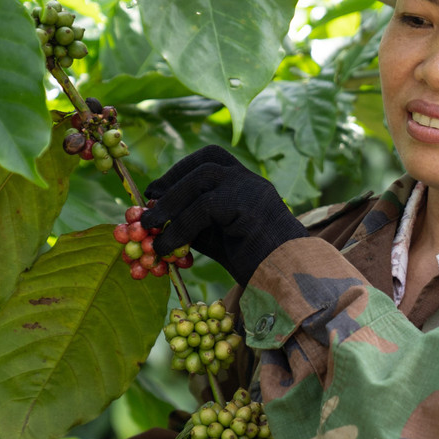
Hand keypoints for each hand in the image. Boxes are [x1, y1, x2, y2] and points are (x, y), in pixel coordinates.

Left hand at [142, 146, 307, 286]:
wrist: (290, 280)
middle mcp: (251, 180)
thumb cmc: (258, 264)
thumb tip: (160, 221)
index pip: (211, 159)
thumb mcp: (220, 237)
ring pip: (202, 179)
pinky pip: (204, 208)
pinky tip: (168, 247)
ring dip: (170, 203)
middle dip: (171, 180)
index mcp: (248, 183)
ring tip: (149, 228)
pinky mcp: (248, 206)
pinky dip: (180, 227)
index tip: (156, 189)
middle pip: (205, 163)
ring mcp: (252, 189)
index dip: (180, 170)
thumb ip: (196, 224)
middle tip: (148, 204)